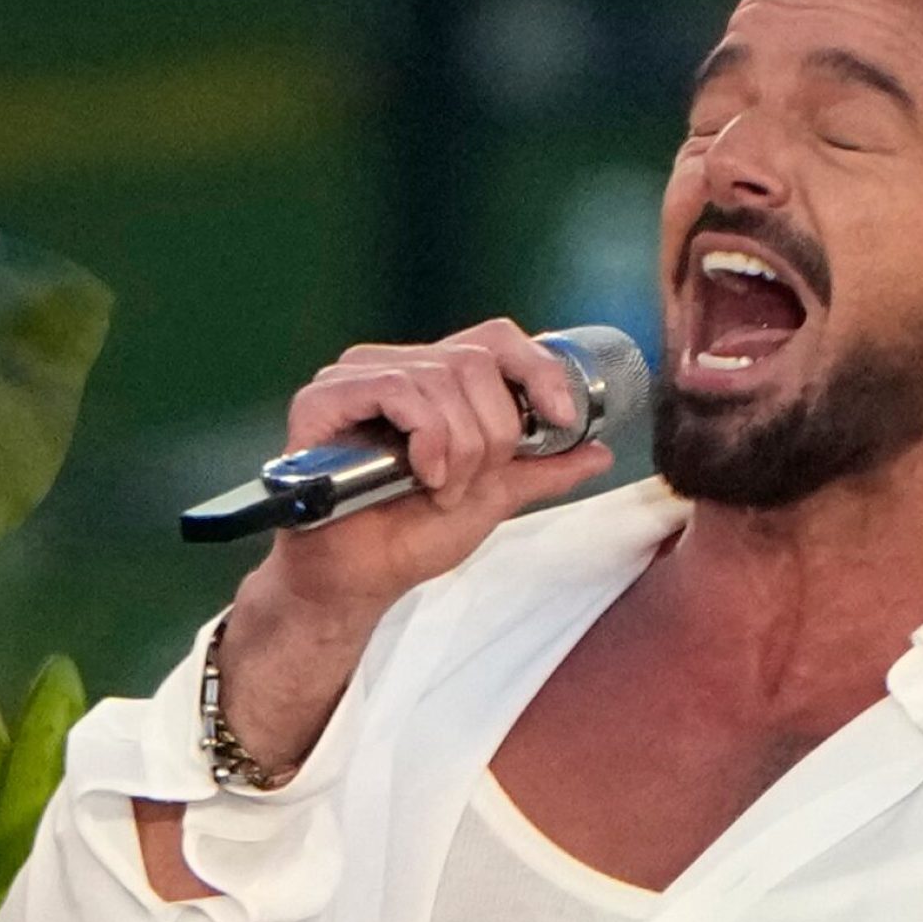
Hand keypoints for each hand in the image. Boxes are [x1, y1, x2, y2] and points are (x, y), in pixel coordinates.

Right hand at [221, 320, 612, 766]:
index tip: (563, 417)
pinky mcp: (323, 398)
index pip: (496, 339)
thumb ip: (541, 470)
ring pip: (442, 377)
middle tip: (475, 480)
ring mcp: (355, 378)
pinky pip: (397, 389)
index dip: (538, 369)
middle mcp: (395, 367)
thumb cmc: (411, 538)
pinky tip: (423, 474)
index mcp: (434, 381)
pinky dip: (427, 437)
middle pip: (476, 360)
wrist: (358, 582)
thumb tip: (599, 451)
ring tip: (443, 490)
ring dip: (459, 447)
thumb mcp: (495, 498)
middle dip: (494, 431)